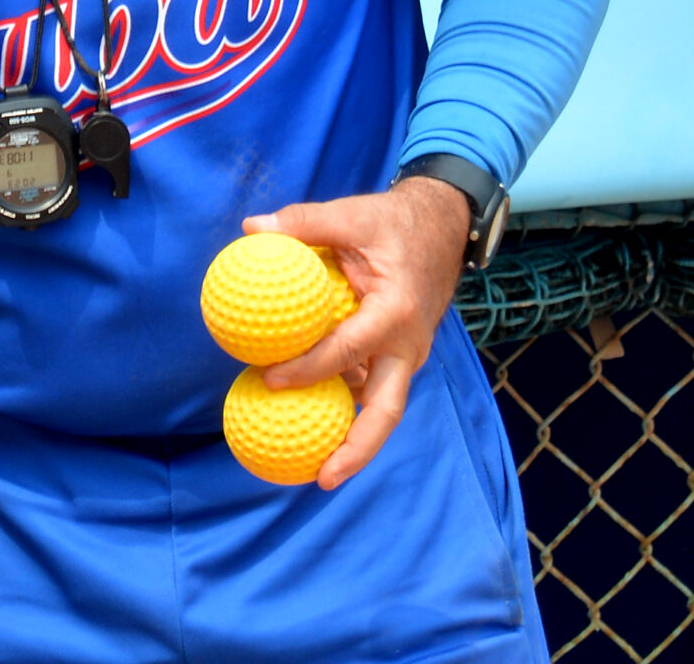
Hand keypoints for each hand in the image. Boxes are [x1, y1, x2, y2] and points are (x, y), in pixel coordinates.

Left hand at [246, 176, 473, 490]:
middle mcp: (408, 345)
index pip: (348, 350)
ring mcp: (409, 355)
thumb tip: (251, 228)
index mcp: (395, 313)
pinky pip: (374, 389)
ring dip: (352, 437)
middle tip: (320, 478)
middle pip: (386, 412)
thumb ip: (303, 222)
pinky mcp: (401, 357)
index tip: (270, 380)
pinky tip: (312, 414)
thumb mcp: (350, 214)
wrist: (442, 227)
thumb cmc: (392, 223)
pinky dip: (347, 406)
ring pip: (382, 407)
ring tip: (312, 466)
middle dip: (357, 450)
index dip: (309, 369)